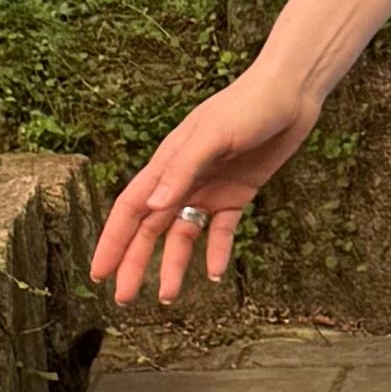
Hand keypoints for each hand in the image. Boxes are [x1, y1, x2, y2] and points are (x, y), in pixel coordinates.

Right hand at [93, 69, 320, 306]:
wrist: (291, 93)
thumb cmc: (247, 105)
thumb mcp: (213, 134)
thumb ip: (182, 170)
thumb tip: (153, 207)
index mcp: (168, 163)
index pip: (130, 208)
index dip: (112, 240)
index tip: (99, 272)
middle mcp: (183, 180)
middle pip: (151, 229)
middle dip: (135, 263)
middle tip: (123, 298)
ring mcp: (209, 189)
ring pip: (183, 235)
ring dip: (174, 265)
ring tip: (168, 298)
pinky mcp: (237, 195)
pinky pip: (222, 231)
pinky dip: (217, 252)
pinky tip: (216, 274)